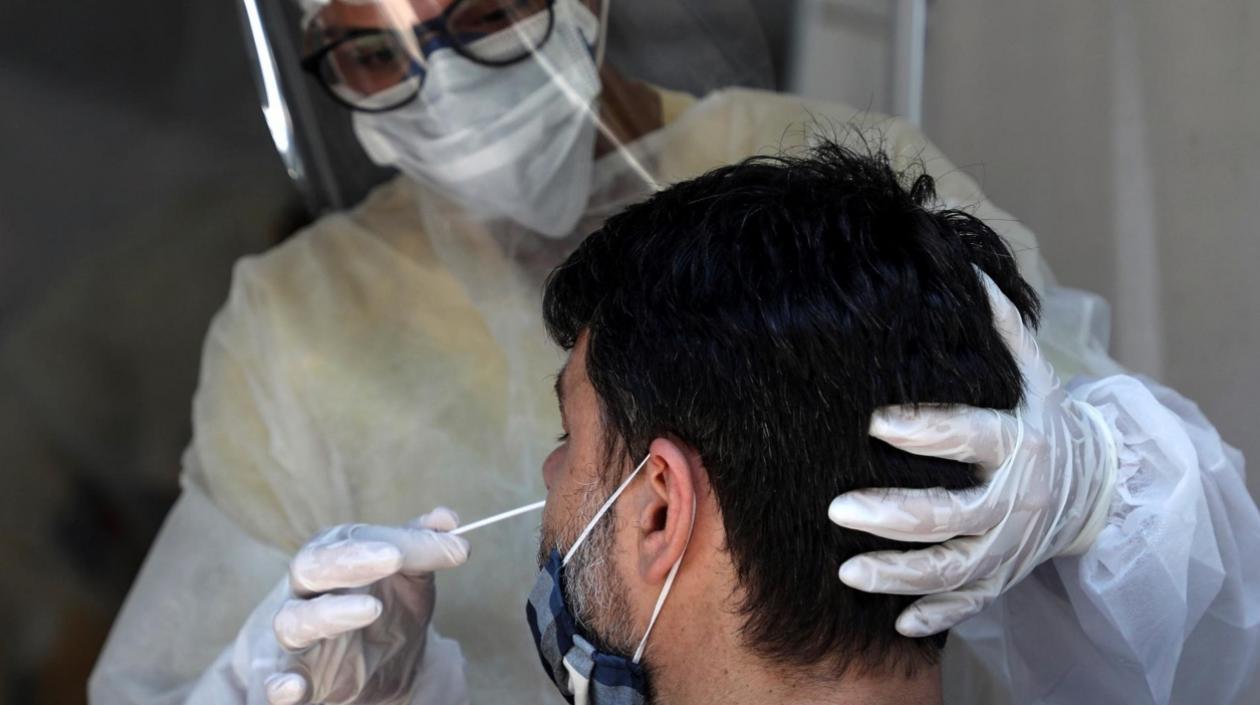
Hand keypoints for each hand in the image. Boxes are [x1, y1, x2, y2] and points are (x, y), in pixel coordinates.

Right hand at [263, 508, 469, 704]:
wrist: (374, 663)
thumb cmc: (385, 605)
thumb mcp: (409, 577)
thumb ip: (424, 547)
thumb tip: (448, 519)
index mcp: (333, 555)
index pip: (355, 539)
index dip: (396, 538)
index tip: (441, 544)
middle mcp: (307, 590)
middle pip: (311, 567)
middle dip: (351, 561)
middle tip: (394, 557)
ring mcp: (296, 635)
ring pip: (293, 621)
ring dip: (328, 615)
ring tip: (372, 609)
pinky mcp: (293, 678)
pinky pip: (275, 682)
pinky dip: (280, 686)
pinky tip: (295, 688)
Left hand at [828, 272, 1117, 637]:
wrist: (1093, 485)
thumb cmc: (1044, 420)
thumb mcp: (1034, 371)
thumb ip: (999, 326)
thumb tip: (966, 265)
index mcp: (1019, 441)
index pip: (971, 436)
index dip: (927, 430)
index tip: (876, 423)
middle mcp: (1014, 499)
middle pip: (953, 514)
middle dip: (894, 515)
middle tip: (838, 507)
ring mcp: (1010, 546)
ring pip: (953, 569)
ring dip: (899, 575)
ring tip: (847, 571)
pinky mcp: (1003, 578)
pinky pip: (970, 605)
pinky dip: (936, 616)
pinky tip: (898, 623)